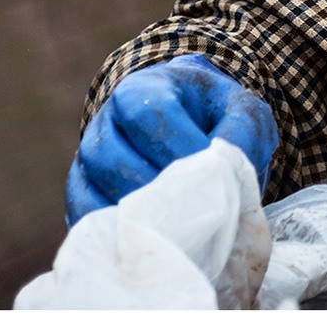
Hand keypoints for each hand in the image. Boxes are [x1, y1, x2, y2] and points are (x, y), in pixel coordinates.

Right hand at [65, 54, 279, 224]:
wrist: (197, 132)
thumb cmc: (218, 119)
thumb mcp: (242, 113)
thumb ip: (242, 131)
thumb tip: (221, 166)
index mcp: (144, 89)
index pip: (146, 112)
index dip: (175, 144)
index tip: (206, 167)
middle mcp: (107, 120)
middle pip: (110, 154)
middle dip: (154, 184)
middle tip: (190, 204)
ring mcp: (89, 156)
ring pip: (93, 185)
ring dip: (134, 209)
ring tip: (173, 223)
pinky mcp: (84, 191)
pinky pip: (84, 212)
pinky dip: (113, 228)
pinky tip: (148, 237)